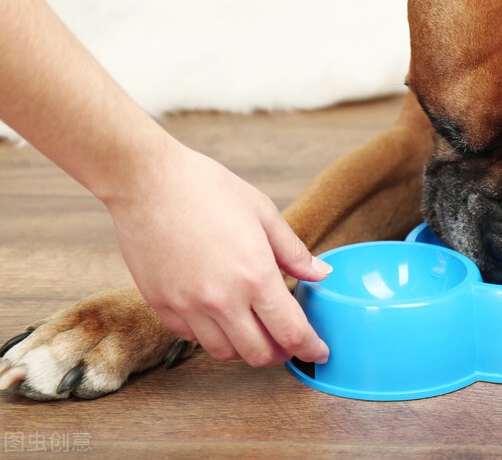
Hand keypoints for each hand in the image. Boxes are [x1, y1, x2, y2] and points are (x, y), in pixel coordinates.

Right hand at [104, 142, 331, 366]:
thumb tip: (321, 274)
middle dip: (280, 353)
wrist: (146, 180)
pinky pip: (192, 337)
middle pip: (259, 355)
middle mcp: (222, 300)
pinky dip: (212, 335)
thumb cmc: (206, 188)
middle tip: (289, 343)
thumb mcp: (263, 212)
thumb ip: (294, 251)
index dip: (310, 349)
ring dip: (245, 348)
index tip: (319, 352)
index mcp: (255, 276)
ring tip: (256, 330)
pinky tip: (221, 316)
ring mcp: (188, 306)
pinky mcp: (161, 304)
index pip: (291, 332)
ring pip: (224, 352)